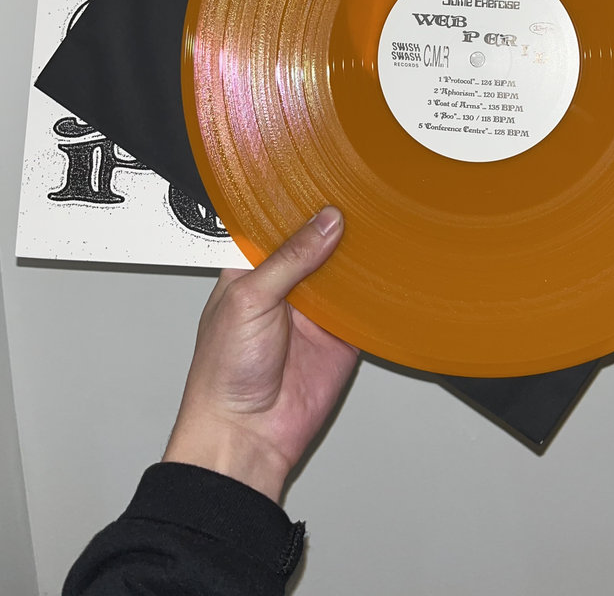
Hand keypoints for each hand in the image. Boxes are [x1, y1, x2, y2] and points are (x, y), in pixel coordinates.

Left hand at [163, 206, 357, 501]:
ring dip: (360, 254)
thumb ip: (290, 259)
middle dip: (337, 224)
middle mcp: (285, 286)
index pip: (280, 224)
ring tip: (381, 220)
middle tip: (362, 194)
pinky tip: (390, 268)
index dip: (301, 203)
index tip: (327, 177)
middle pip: (318, 243)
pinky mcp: (341, 336)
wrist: (246, 435)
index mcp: (252, 269)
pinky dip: (379, 292)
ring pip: (345, 270)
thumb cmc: (223, 373)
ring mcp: (315, 311)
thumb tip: (325, 222)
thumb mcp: (250, 299)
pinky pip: (366, 306)